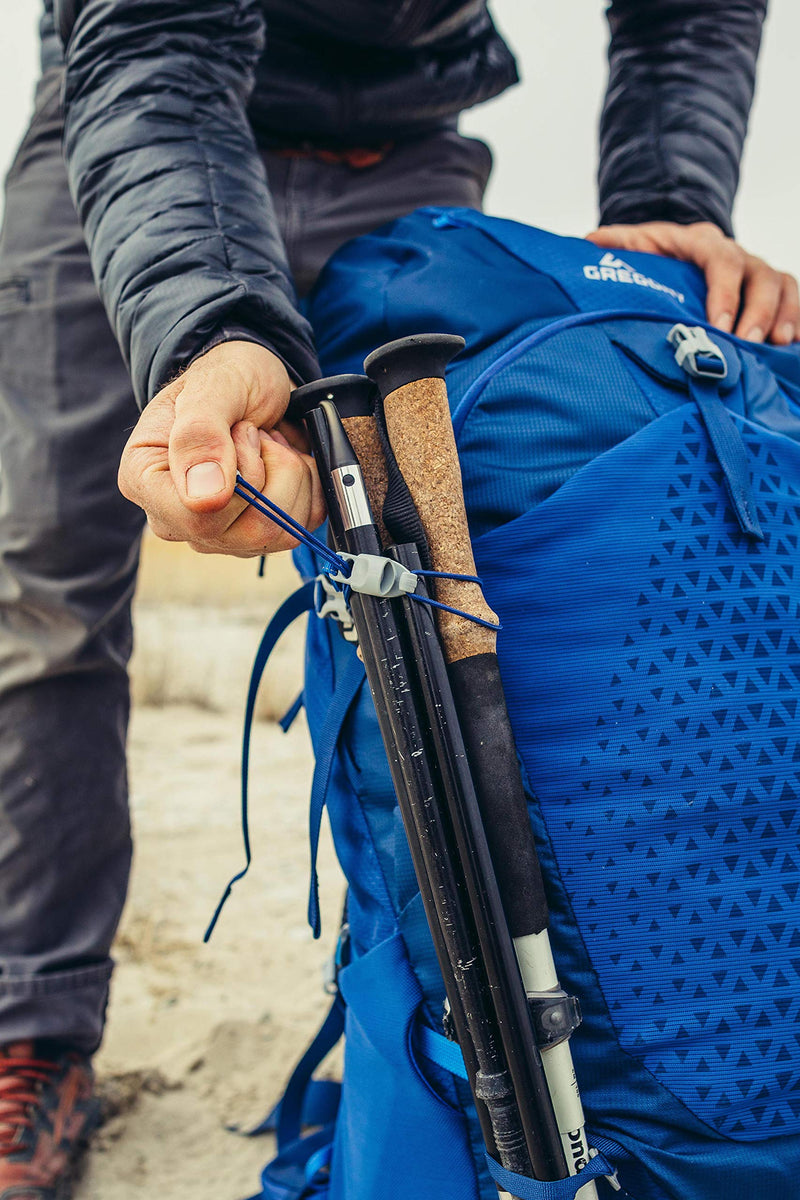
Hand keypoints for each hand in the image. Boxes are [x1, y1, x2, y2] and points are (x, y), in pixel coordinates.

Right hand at [118, 341, 324, 555]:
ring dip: (292, 475)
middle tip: (255, 433)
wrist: (254, 381)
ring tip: (268, 444)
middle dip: (272, 470)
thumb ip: (200, 434)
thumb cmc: (226, 377)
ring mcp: (220, 534)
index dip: (240, 479)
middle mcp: (178, 519)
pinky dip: (307, 486)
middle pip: (250, 532)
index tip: (241, 431)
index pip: (199, 519)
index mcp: (146, 482)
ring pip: (281, 533)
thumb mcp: (212, 388)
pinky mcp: (259, 537)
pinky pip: (302, 528)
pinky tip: (282, 461)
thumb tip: (204, 499)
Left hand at [586, 222, 798, 345]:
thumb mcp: (634, 247)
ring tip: (776, 346)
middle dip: (758, 311)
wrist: (677, 253)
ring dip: (784, 316)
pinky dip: (796, 322)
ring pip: (784, 287)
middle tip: (749, 343)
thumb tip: (588, 243)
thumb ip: (615, 246)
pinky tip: (790, 348)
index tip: (718, 324)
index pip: (722, 261)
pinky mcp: (771, 293)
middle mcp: (738, 255)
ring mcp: (757, 274)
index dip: (724, 292)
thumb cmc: (655, 256)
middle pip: (761, 276)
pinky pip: (794, 302)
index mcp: (704, 243)